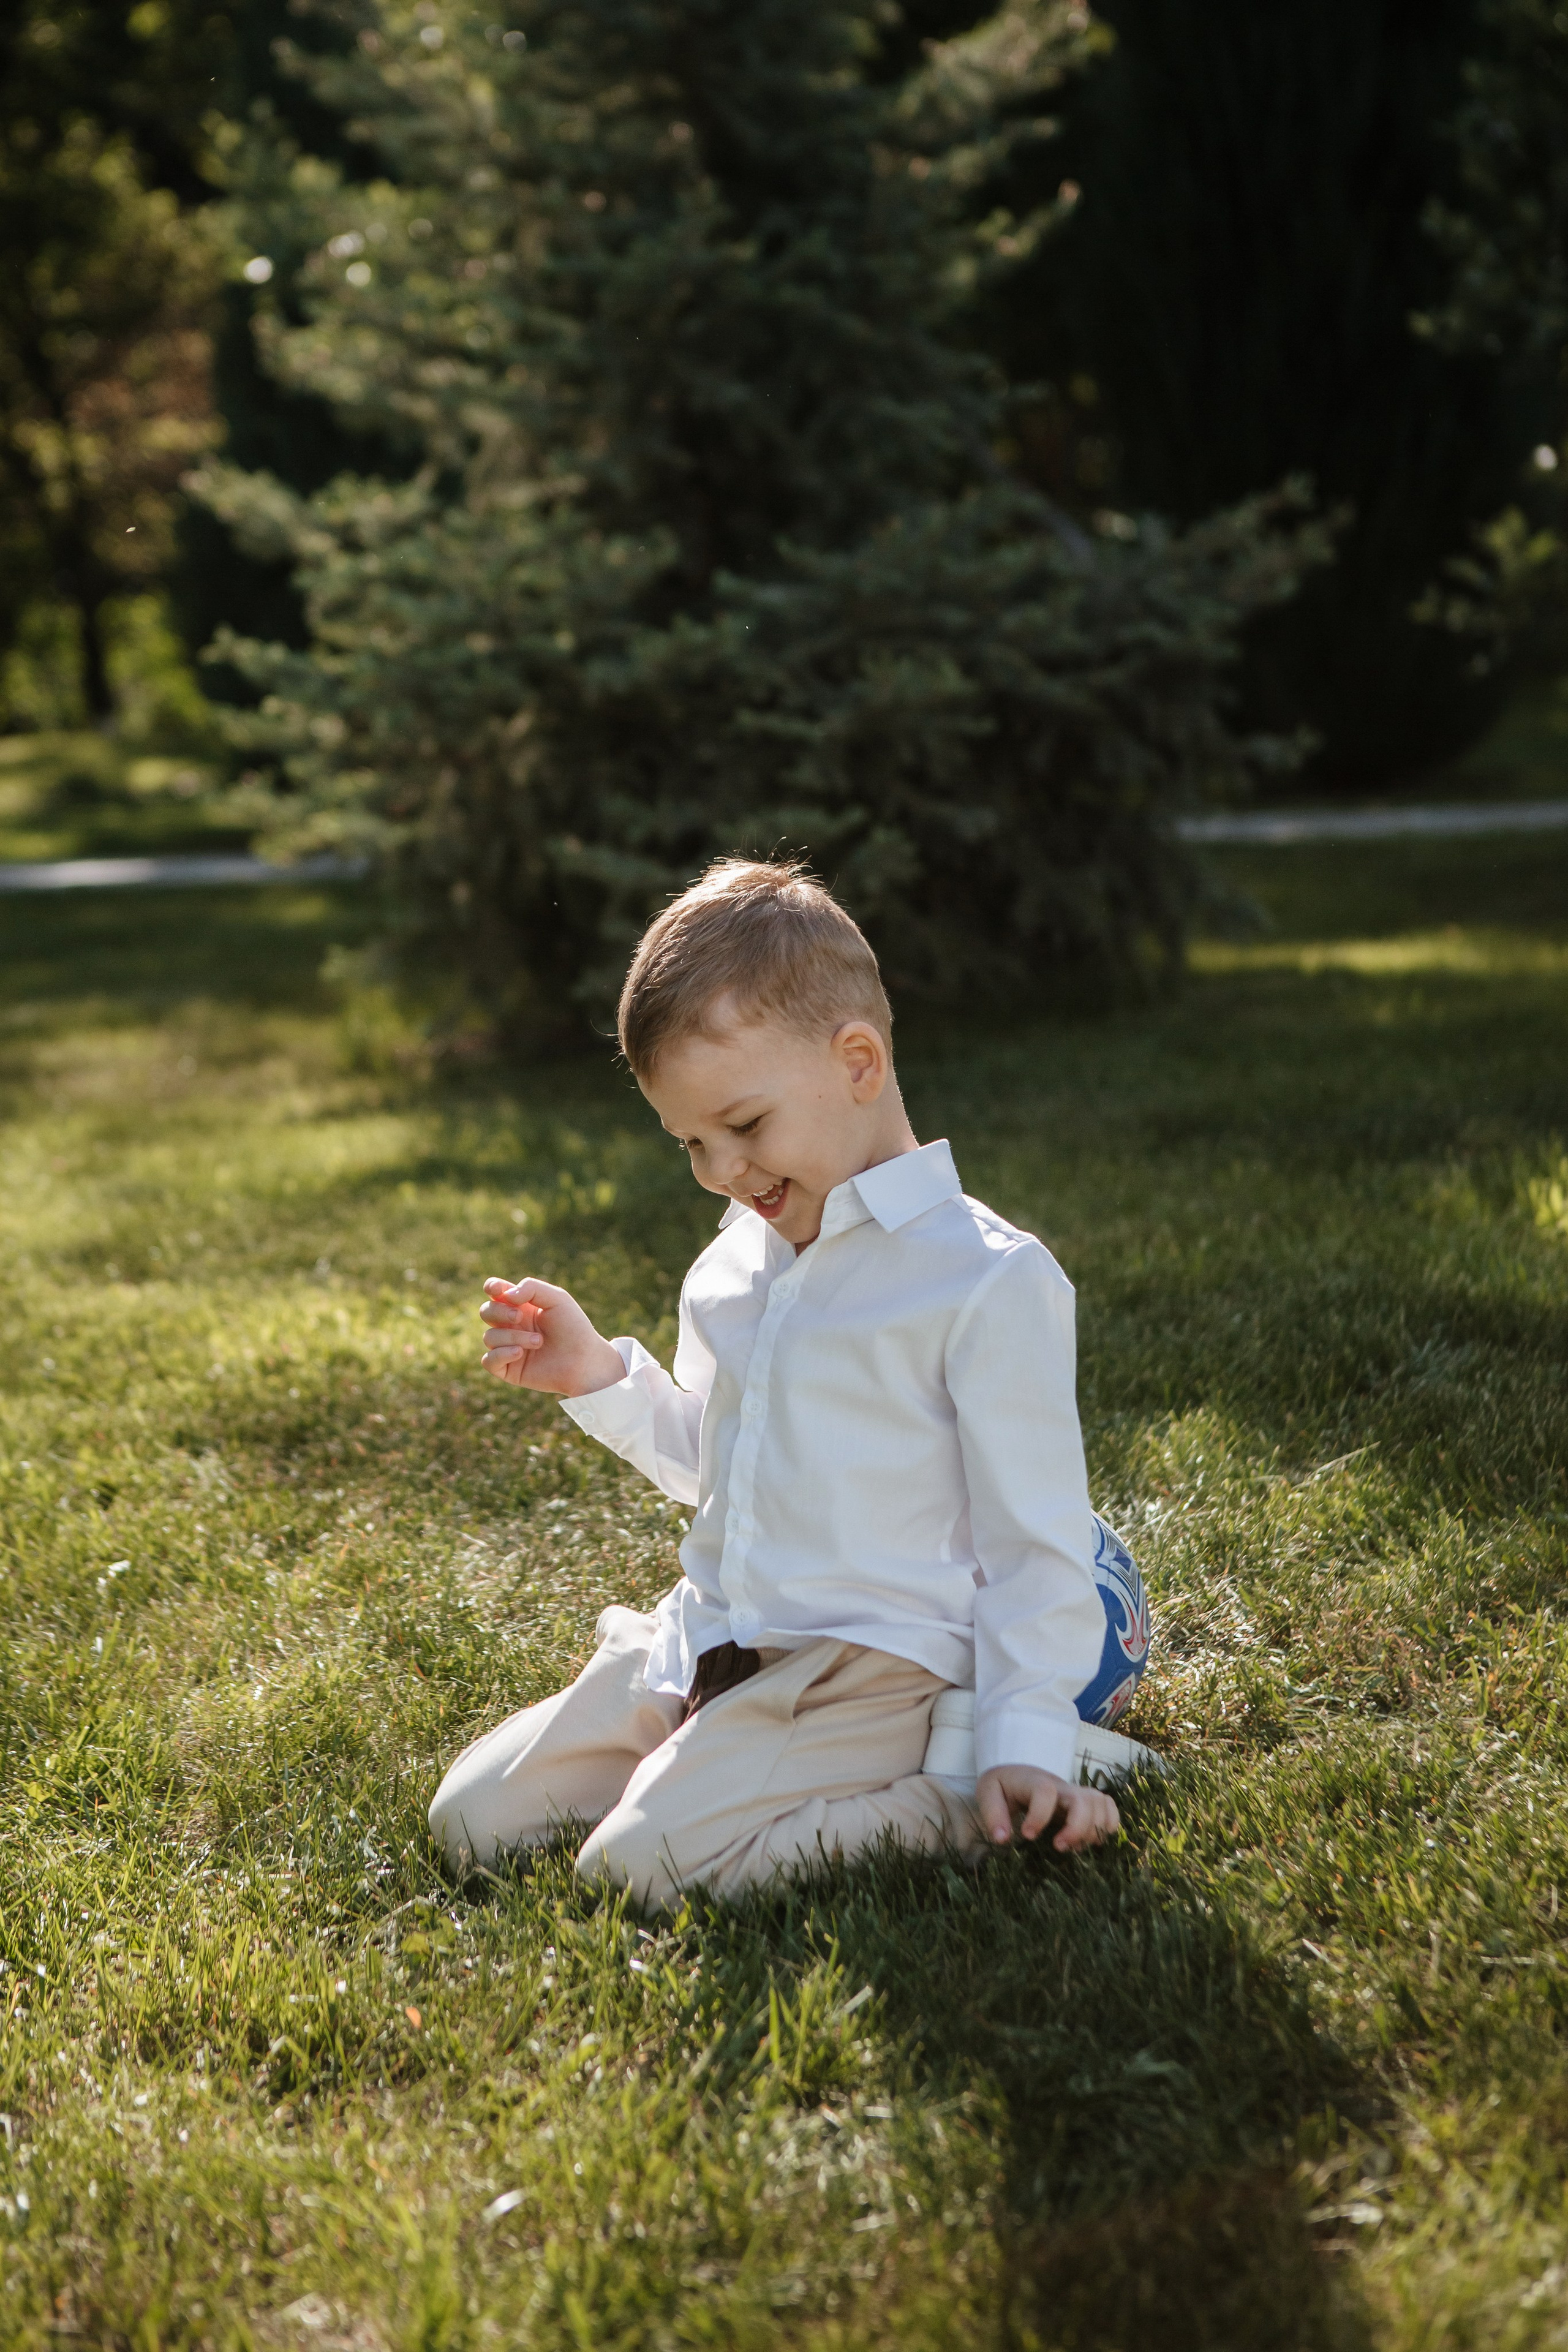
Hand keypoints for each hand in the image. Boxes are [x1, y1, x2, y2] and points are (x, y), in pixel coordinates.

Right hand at [479, 1276, 627, 1397]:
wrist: (585, 1361)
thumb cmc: (574, 1328)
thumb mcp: (557, 1299)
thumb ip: (531, 1288)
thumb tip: (505, 1296)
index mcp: (521, 1306)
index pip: (495, 1292)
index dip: (491, 1288)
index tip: (497, 1290)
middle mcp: (512, 1325)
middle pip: (486, 1312)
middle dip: (499, 1311)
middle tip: (520, 1316)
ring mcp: (508, 1347)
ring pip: (490, 1337)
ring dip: (512, 1336)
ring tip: (539, 1342)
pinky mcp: (508, 1370)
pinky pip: (488, 1360)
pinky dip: (500, 1354)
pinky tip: (520, 1353)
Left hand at [975, 1764, 1118, 1852]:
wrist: (1018, 1775)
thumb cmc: (1004, 1787)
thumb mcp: (988, 1794)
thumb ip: (993, 1815)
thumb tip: (1003, 1839)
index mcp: (1034, 1781)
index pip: (1045, 1791)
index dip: (1039, 1816)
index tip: (1026, 1835)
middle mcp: (1060, 1786)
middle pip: (1084, 1800)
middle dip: (1077, 1828)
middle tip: (1058, 1847)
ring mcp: (1075, 1793)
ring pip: (1100, 1803)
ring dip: (1094, 1830)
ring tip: (1074, 1847)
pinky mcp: (1085, 1802)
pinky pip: (1109, 1807)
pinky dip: (1108, 1824)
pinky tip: (1091, 1841)